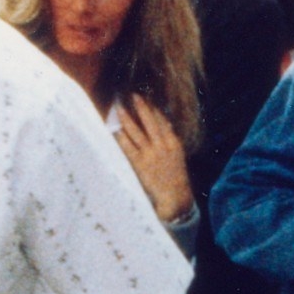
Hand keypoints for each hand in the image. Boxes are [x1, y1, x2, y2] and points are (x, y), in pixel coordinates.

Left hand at [113, 98, 194, 220]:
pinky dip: (121, 137)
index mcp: (173, 143)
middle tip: (133, 95)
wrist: (176, 198)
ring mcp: (151, 155)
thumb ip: (170, 139)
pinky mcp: (141, 165)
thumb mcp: (177, 155)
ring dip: (127, 118)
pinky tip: (115, 130)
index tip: (147, 98)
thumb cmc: (176, 177)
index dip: (154, 108)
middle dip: (142, 107)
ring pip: (136, 132)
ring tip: (119, 108)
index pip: (162, 121)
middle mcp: (162, 146)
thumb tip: (163, 122)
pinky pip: (128, 147)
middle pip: (150, 122)